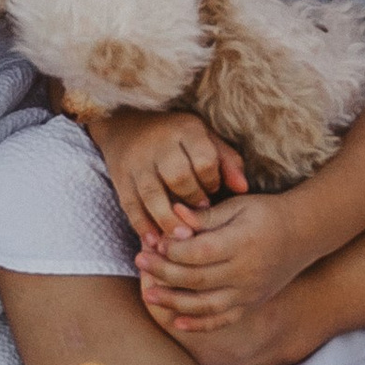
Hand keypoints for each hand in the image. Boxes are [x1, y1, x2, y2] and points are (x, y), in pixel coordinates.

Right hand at [86, 105, 248, 240]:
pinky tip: (154, 241)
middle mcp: (159, 145)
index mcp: (185, 131)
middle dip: (191, 199)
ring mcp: (137, 162)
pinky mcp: (121, 178)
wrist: (126, 124)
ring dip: (168, 219)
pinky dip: (142, 225)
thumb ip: (226, 161)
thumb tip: (243, 188)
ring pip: (152, 194)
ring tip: (182, 237)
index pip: (203, 160)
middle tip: (199, 214)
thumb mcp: (204, 138)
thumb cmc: (176, 136)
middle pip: (178, 176)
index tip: (213, 192)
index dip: (212, 181)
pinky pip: (130, 205)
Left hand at [138, 190, 310, 329]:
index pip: (199, 252)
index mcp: (242, 243)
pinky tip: (177, 322)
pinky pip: (222, 319)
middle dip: (163, 271)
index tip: (153, 241)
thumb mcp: (237, 205)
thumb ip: (204, 215)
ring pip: (205, 305)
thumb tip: (173, 215)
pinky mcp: (250, 304)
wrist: (302, 234)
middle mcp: (246, 272)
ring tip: (148, 293)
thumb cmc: (265, 214)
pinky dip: (199, 324)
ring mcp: (249, 293)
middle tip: (140, 261)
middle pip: (196, 279)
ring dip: (173, 302)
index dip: (172, 249)